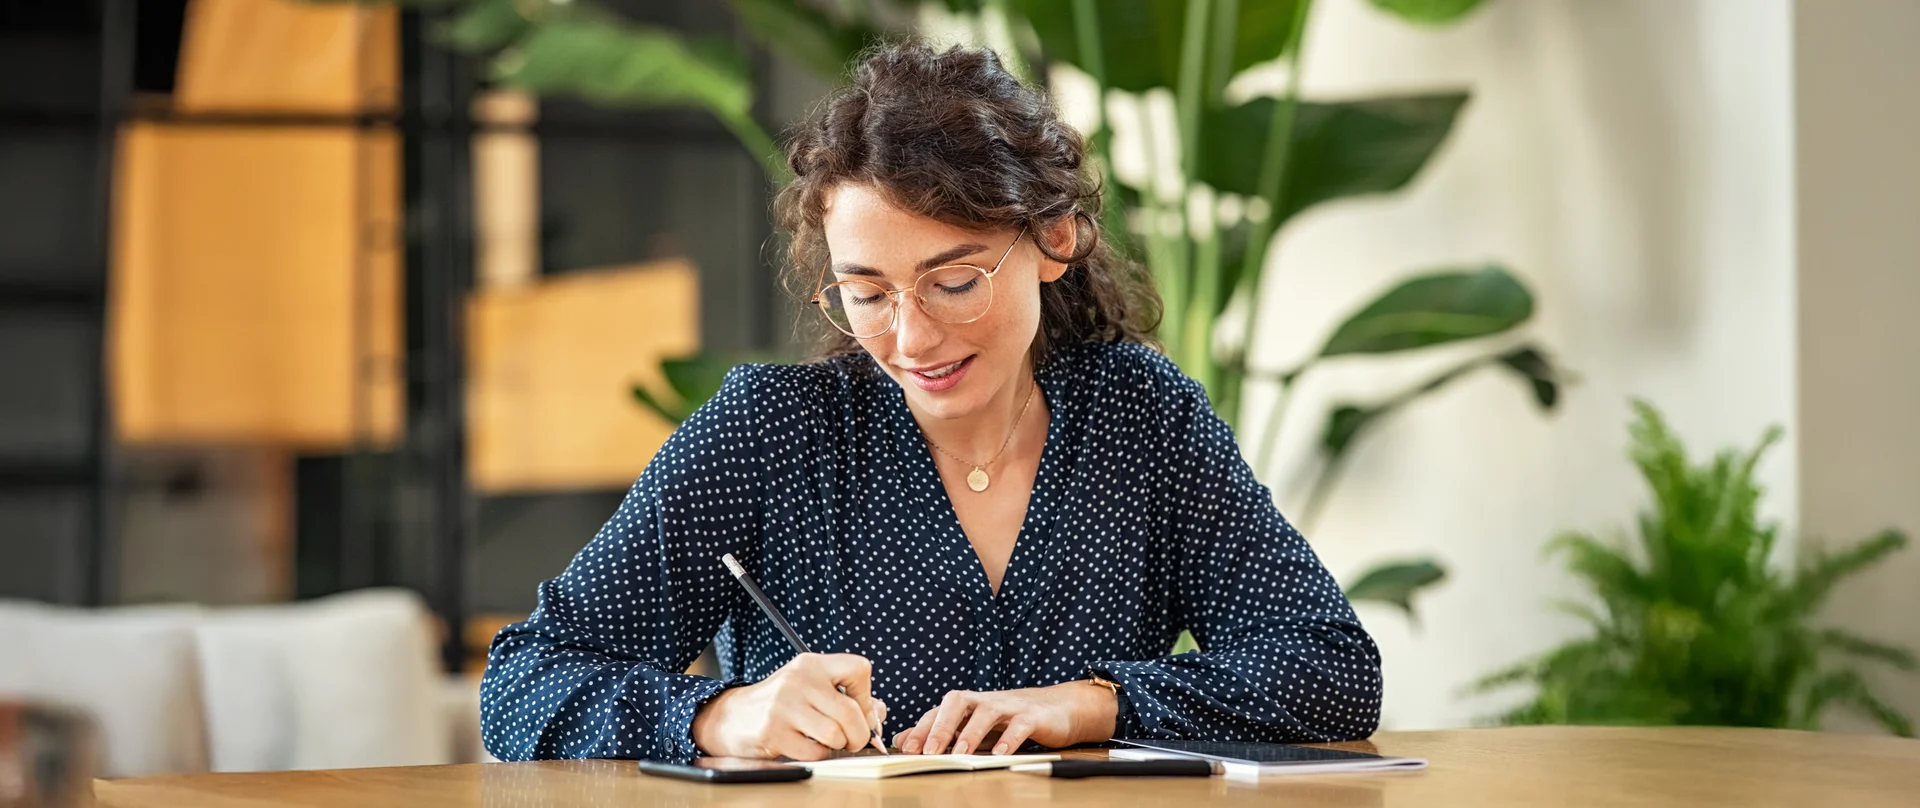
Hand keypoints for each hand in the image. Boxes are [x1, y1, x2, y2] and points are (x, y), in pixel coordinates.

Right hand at [691, 652, 887, 759]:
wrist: (732, 716)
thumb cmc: (780, 704)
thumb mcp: (811, 689)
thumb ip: (847, 697)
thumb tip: (879, 714)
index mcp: (811, 664)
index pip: (859, 668)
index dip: (868, 696)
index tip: (861, 709)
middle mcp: (798, 679)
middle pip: (851, 711)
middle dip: (859, 734)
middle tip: (853, 740)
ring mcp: (784, 705)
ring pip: (835, 734)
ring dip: (838, 746)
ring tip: (827, 742)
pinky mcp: (773, 732)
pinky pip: (814, 752)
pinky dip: (818, 755)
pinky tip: (807, 747)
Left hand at [891, 682, 1116, 755]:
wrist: (1059, 708)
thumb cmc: (1012, 719)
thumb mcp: (975, 726)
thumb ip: (943, 732)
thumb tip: (903, 739)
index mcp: (970, 703)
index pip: (940, 709)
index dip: (921, 727)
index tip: (906, 749)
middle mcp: (986, 700)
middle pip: (957, 701)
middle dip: (940, 726)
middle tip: (927, 751)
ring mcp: (1010, 705)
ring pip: (986, 711)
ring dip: (970, 733)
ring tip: (959, 754)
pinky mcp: (1033, 715)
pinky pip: (1019, 724)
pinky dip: (1008, 739)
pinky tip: (999, 755)